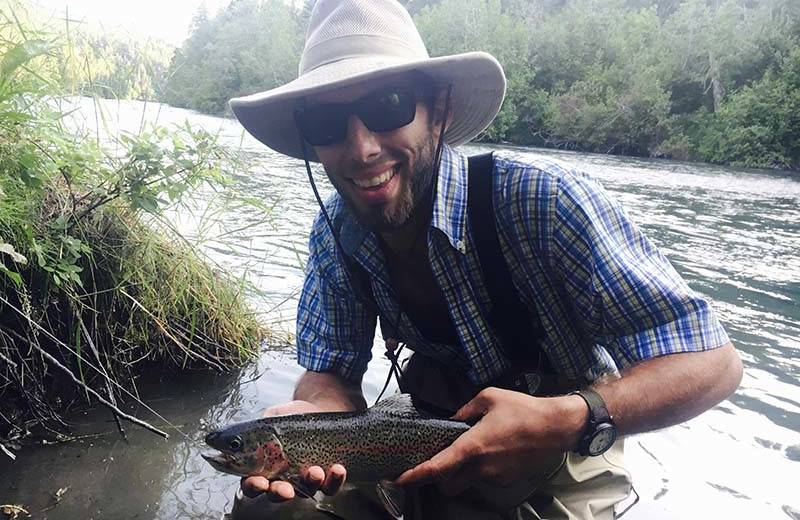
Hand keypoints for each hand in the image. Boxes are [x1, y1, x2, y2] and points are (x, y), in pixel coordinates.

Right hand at [240, 400, 346, 500]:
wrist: (319, 409)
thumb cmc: (292, 415)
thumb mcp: (274, 415)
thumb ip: (263, 423)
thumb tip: (260, 427)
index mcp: (264, 466)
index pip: (252, 483)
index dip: (253, 486)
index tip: (260, 482)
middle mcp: (283, 478)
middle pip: (277, 494)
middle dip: (280, 493)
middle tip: (285, 489)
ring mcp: (305, 480)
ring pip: (306, 491)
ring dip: (310, 484)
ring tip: (315, 471)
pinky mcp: (327, 478)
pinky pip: (331, 486)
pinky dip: (335, 480)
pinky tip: (337, 469)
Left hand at [395, 387, 586, 495]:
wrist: (556, 427)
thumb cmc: (523, 409)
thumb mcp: (488, 398)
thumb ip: (465, 410)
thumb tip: (453, 419)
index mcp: (473, 446)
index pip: (438, 467)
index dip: (417, 475)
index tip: (401, 479)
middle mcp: (482, 466)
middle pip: (448, 486)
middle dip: (439, 479)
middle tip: (439, 463)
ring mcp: (496, 476)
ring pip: (468, 482)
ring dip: (464, 471)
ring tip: (475, 449)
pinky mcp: (508, 480)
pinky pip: (487, 478)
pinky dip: (483, 469)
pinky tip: (493, 451)